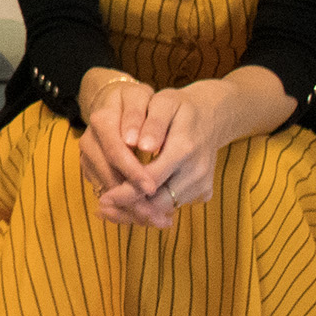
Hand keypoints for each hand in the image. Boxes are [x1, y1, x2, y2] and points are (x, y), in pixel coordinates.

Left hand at [81, 72, 222, 227]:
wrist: (211, 116)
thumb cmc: (179, 108)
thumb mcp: (164, 104)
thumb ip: (152, 123)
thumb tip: (142, 146)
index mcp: (185, 147)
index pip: (151, 178)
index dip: (126, 191)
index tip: (104, 199)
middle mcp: (197, 170)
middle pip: (159, 201)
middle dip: (130, 207)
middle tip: (104, 208)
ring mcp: (203, 183)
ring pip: (167, 208)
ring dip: (140, 211)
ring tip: (113, 209)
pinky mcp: (205, 190)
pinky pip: (176, 205)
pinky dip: (154, 209)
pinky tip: (132, 204)